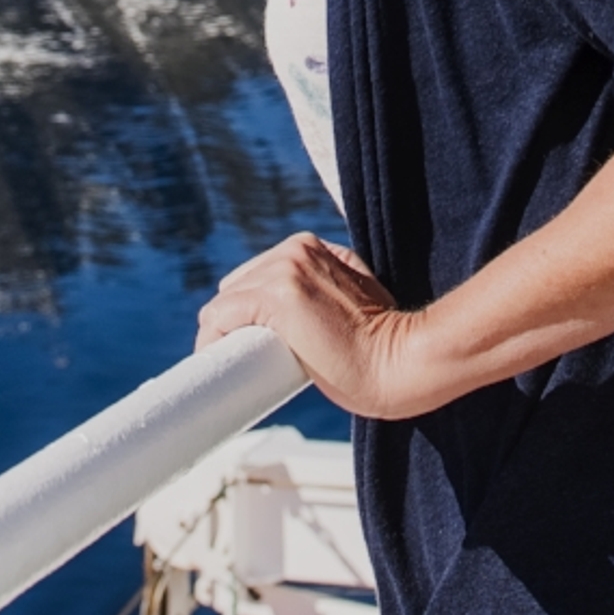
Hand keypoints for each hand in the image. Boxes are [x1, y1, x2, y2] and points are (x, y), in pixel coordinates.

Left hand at [196, 234, 444, 419]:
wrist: (402, 363)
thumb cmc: (383, 348)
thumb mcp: (352, 302)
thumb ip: (326, 294)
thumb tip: (302, 322)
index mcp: (313, 248)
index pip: (258, 275)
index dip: (248, 311)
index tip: (249, 342)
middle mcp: (296, 250)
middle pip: (237, 286)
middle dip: (233, 321)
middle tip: (242, 358)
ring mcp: (285, 269)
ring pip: (225, 302)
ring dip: (222, 334)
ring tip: (231, 367)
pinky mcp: (275, 296)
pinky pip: (219, 317)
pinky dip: (211, 341)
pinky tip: (216, 361)